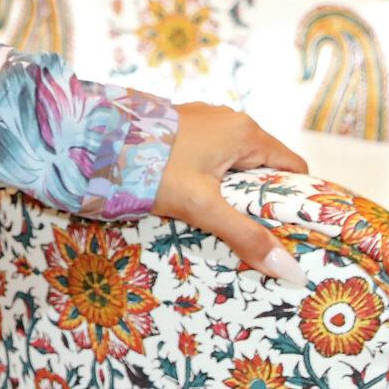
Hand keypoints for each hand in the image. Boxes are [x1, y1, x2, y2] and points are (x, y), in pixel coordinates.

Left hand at [151, 102, 309, 284]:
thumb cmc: (147, 166)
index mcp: (244, 131)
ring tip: (231, 227)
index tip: (296, 231)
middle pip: (264, 166)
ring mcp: (202, 121)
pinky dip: (212, 181)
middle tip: (261, 237)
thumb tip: (290, 269)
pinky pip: (210, 158)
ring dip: (235, 192)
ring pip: (234, 163)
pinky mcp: (180, 129)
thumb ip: (244, 235)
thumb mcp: (200, 206)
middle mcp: (228, 119)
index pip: (293, 166)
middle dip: (263, 199)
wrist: (91, 138)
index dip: (297, 199)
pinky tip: (200, 205)